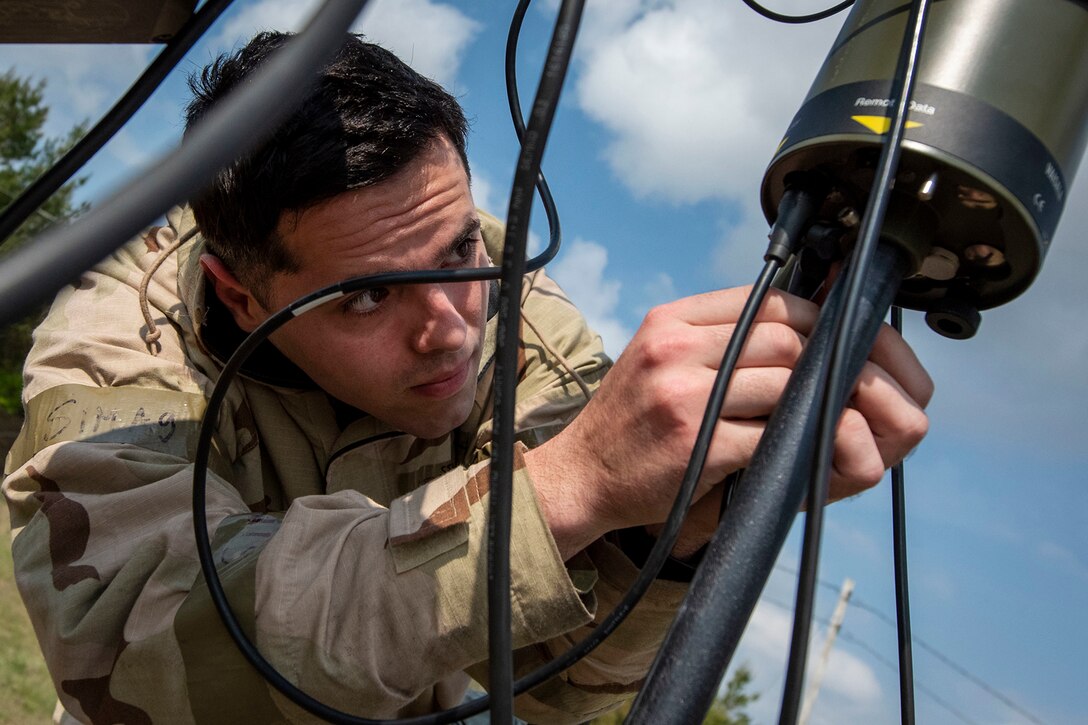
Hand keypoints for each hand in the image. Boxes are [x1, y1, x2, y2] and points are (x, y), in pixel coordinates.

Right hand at [526, 287, 932, 559]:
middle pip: (782, 338)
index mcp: (669, 322)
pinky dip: (790, 442)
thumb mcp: (657, 355)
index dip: (808, 317)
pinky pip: (769, 435)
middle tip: (835, 382)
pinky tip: (792, 448)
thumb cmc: (629, 417)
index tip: (827, 339)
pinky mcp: (698, 445)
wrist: (582, 473)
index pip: (762, 300)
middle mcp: (674, 351)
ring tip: (815, 416)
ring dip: (808, 404)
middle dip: (819, 361)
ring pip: (783, 383)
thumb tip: (790, 324)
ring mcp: (685, 397)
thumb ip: (711, 335)